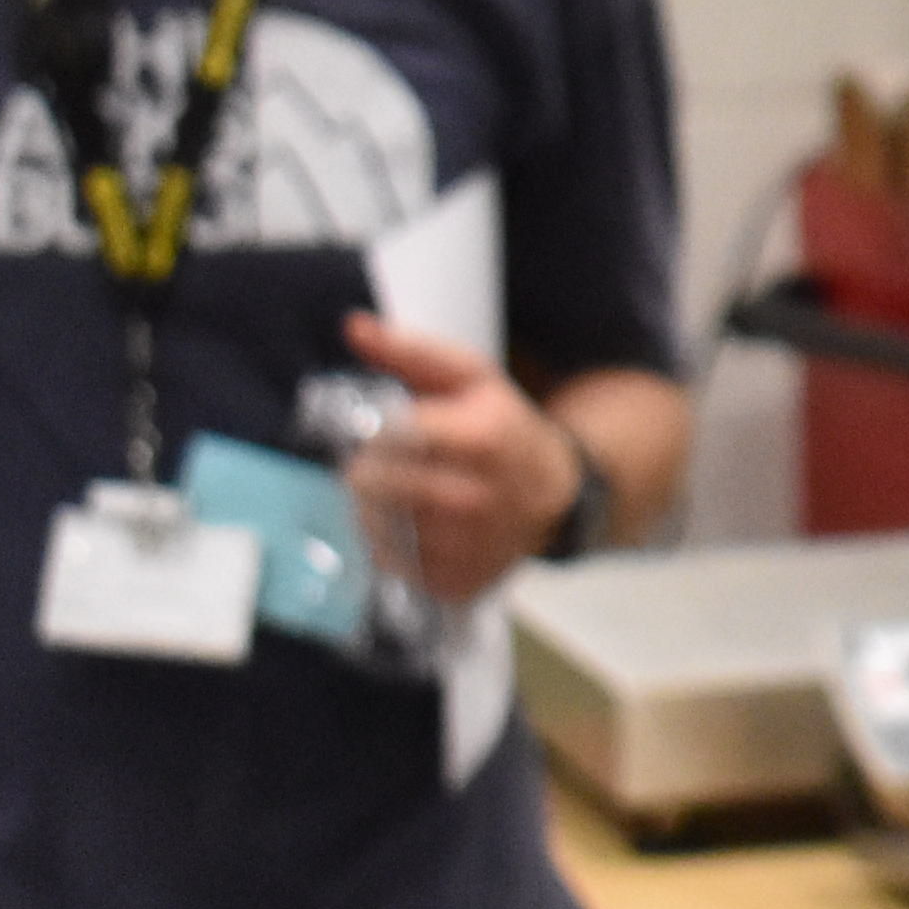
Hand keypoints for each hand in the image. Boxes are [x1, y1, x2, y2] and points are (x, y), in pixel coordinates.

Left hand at [338, 312, 582, 604]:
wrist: (556, 495)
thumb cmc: (503, 429)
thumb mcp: (470, 379)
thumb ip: (410, 352)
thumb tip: (353, 326)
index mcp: (480, 438)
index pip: (387, 436)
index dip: (366, 433)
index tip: (369, 431)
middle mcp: (474, 498)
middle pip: (371, 485)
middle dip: (364, 472)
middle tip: (378, 465)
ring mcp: (465, 547)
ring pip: (374, 527)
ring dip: (373, 510)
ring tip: (398, 496)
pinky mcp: (455, 582)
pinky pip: (391, 565)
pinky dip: (391, 546)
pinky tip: (413, 528)